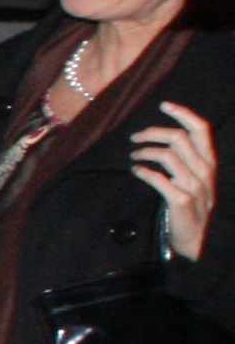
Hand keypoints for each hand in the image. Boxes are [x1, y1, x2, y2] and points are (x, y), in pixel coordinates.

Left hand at [134, 103, 218, 260]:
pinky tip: (135, 171)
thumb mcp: (198, 180)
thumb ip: (188, 160)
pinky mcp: (179, 200)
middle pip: (178, 138)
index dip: (183, 113)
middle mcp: (204, 171)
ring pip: (167, 155)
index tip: (164, 104)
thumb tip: (166, 139)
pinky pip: (158, 178)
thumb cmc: (194, 207)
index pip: (201, 129)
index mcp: (209, 163)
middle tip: (135, 138)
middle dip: (153, 132)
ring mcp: (193, 185)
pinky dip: (143, 171)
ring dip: (144, 152)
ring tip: (134, 155)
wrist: (200, 239)